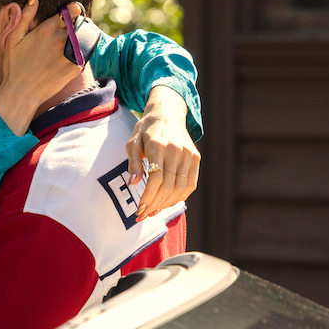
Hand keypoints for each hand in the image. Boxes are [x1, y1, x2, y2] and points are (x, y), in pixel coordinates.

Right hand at [0, 0, 82, 135]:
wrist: (22, 93)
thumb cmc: (15, 65)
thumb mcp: (14, 38)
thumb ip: (26, 15)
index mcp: (47, 28)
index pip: (72, 10)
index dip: (73, 10)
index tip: (70, 14)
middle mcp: (61, 39)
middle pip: (81, 22)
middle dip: (78, 23)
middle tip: (71, 30)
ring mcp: (70, 53)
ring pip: (86, 36)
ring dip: (83, 36)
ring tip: (72, 42)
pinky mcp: (76, 67)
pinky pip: (87, 52)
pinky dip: (83, 51)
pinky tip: (73, 55)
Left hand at [126, 86, 199, 219]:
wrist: (168, 113)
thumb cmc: (146, 130)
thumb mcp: (133, 142)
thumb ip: (133, 162)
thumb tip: (133, 183)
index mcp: (158, 145)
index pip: (156, 178)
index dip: (148, 197)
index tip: (139, 209)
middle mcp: (176, 150)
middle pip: (169, 186)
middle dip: (155, 204)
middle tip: (143, 215)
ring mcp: (189, 154)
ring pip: (181, 188)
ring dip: (167, 204)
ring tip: (153, 211)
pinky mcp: (195, 158)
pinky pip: (190, 184)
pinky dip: (180, 197)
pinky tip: (167, 203)